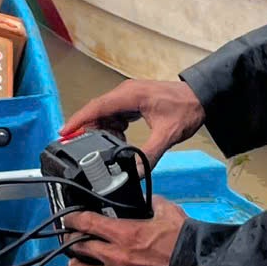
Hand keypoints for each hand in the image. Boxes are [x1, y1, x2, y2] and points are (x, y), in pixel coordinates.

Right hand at [60, 79, 204, 163]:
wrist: (202, 97)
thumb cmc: (186, 109)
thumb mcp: (168, 135)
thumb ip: (150, 155)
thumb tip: (135, 172)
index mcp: (130, 95)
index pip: (97, 107)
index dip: (79, 120)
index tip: (64, 132)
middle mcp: (125, 93)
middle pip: (97, 111)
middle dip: (87, 129)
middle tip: (78, 149)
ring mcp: (129, 96)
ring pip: (105, 114)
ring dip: (102, 130)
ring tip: (103, 149)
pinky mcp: (133, 102)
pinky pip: (115, 114)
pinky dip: (113, 128)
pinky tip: (119, 141)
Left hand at [61, 197, 186, 265]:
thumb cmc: (186, 245)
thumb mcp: (169, 213)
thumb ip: (153, 205)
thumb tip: (148, 202)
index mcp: (125, 234)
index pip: (87, 224)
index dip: (73, 219)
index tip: (69, 218)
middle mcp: (117, 259)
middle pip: (79, 250)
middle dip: (72, 243)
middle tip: (72, 239)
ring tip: (78, 262)